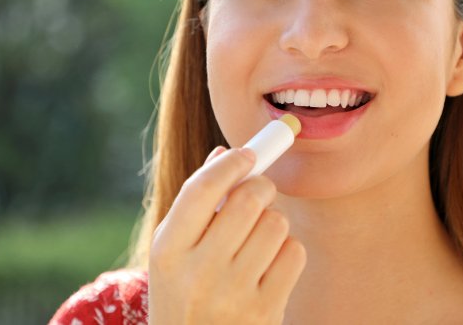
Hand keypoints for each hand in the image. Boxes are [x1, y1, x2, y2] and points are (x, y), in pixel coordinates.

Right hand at [148, 146, 306, 323]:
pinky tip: (271, 264)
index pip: (201, 189)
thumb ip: (196, 204)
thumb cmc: (186, 292)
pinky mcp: (266, 311)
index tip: (247, 153)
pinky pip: (294, 252)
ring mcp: (233, 294)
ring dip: (273, 222)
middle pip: (247, 200)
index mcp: (167, 251)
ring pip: (275, 223)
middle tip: (260, 191)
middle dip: (260, 186)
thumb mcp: (175, 253)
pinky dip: (287, 250)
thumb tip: (224, 154)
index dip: (230, 164)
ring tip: (258, 239)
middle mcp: (198, 273)